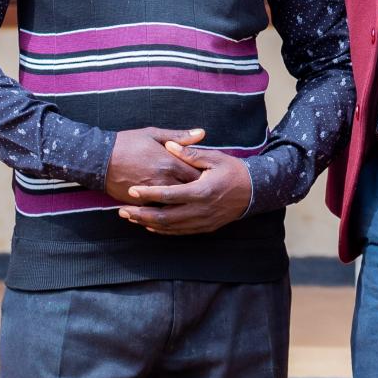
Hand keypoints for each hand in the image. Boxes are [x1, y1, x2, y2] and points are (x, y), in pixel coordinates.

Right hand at [103, 127, 205, 204]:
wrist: (98, 158)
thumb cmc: (127, 143)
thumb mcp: (154, 134)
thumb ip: (180, 137)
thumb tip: (202, 133)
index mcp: (170, 162)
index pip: (197, 174)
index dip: (206, 176)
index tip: (211, 177)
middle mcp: (163, 180)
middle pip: (189, 191)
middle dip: (197, 192)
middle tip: (205, 192)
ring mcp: (152, 194)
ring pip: (175, 205)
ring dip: (184, 204)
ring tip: (192, 202)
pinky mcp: (140, 203)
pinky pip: (158, 211)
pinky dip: (167, 210)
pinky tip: (174, 210)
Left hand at [117, 139, 253, 235]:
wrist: (254, 191)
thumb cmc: (233, 171)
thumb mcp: (214, 158)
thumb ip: (189, 154)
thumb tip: (168, 145)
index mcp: (200, 191)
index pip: (168, 195)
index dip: (148, 194)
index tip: (131, 190)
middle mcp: (199, 210)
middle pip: (163, 217)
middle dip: (141, 214)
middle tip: (122, 211)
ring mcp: (202, 221)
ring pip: (169, 227)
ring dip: (148, 223)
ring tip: (131, 218)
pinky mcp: (204, 228)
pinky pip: (179, 232)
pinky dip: (162, 230)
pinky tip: (150, 225)